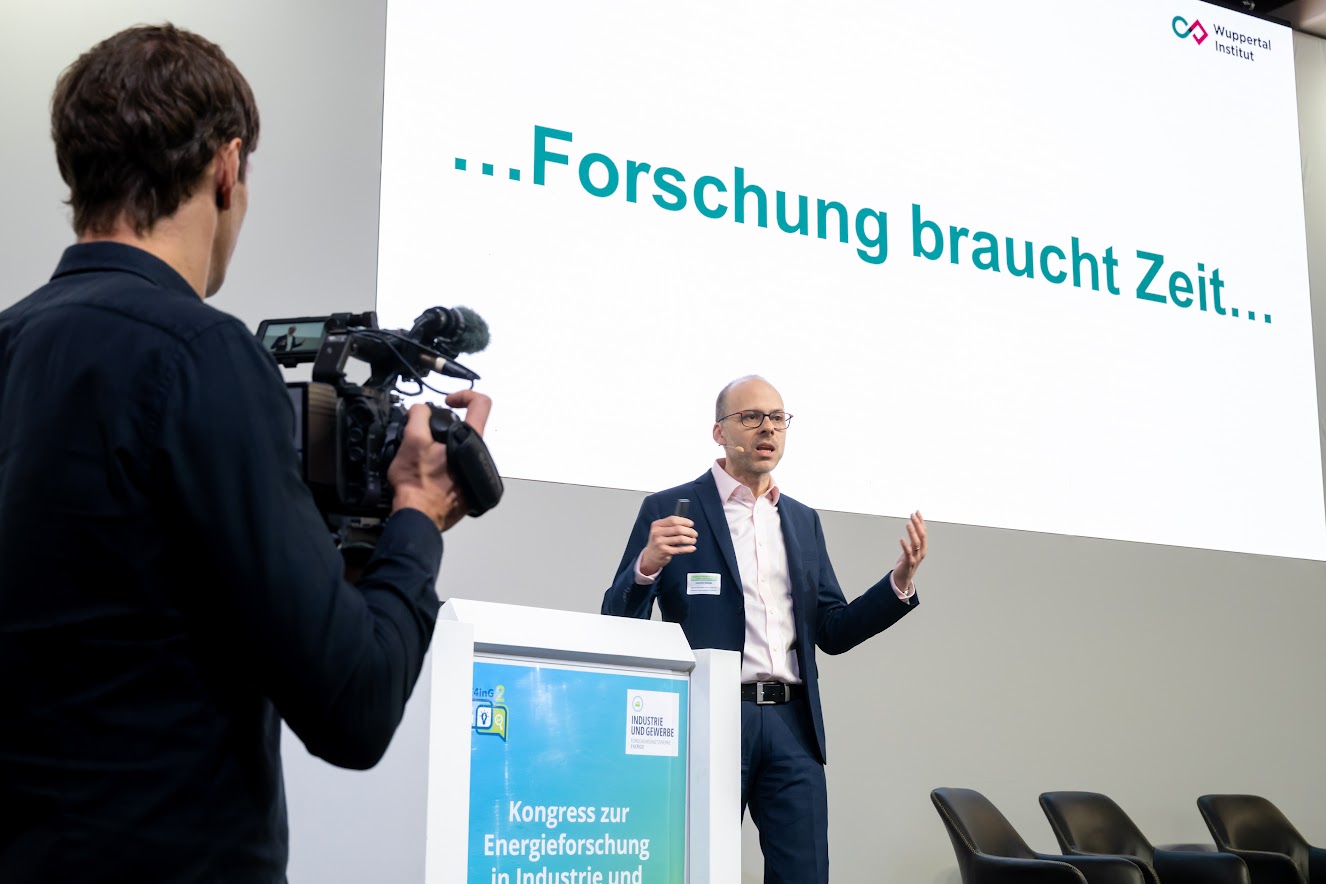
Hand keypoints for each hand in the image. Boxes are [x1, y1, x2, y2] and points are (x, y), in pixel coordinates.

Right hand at [388, 391, 492, 530]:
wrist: (418, 516)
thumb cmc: (416, 485)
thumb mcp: (411, 440)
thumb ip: (419, 416)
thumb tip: (422, 409)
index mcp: (471, 441)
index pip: (481, 403)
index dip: (464, 395)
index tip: (448, 403)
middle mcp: (480, 458)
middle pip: (466, 430)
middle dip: (445, 430)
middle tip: (427, 437)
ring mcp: (476, 475)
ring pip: (461, 451)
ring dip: (443, 451)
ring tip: (425, 459)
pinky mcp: (469, 491)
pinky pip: (459, 470)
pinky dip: (445, 468)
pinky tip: (430, 474)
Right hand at [639, 516, 696, 575]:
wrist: (651, 556)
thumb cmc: (660, 541)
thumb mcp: (660, 531)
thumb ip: (671, 526)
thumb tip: (688, 523)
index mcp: (656, 525)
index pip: (673, 520)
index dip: (684, 521)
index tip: (691, 524)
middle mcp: (657, 533)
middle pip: (678, 529)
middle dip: (689, 531)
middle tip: (695, 534)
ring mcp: (660, 543)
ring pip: (680, 539)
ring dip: (690, 539)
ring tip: (693, 540)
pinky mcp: (664, 552)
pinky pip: (680, 549)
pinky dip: (688, 548)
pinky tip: (693, 548)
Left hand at [892, 511, 926, 590]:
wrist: (903, 577)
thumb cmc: (907, 560)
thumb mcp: (912, 548)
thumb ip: (914, 537)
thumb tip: (913, 523)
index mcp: (924, 546)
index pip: (924, 531)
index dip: (921, 521)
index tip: (916, 512)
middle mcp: (922, 551)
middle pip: (922, 536)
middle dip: (917, 524)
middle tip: (912, 515)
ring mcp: (916, 557)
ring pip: (916, 543)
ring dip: (912, 533)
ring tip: (908, 524)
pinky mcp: (909, 563)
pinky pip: (908, 553)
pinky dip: (905, 546)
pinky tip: (901, 539)